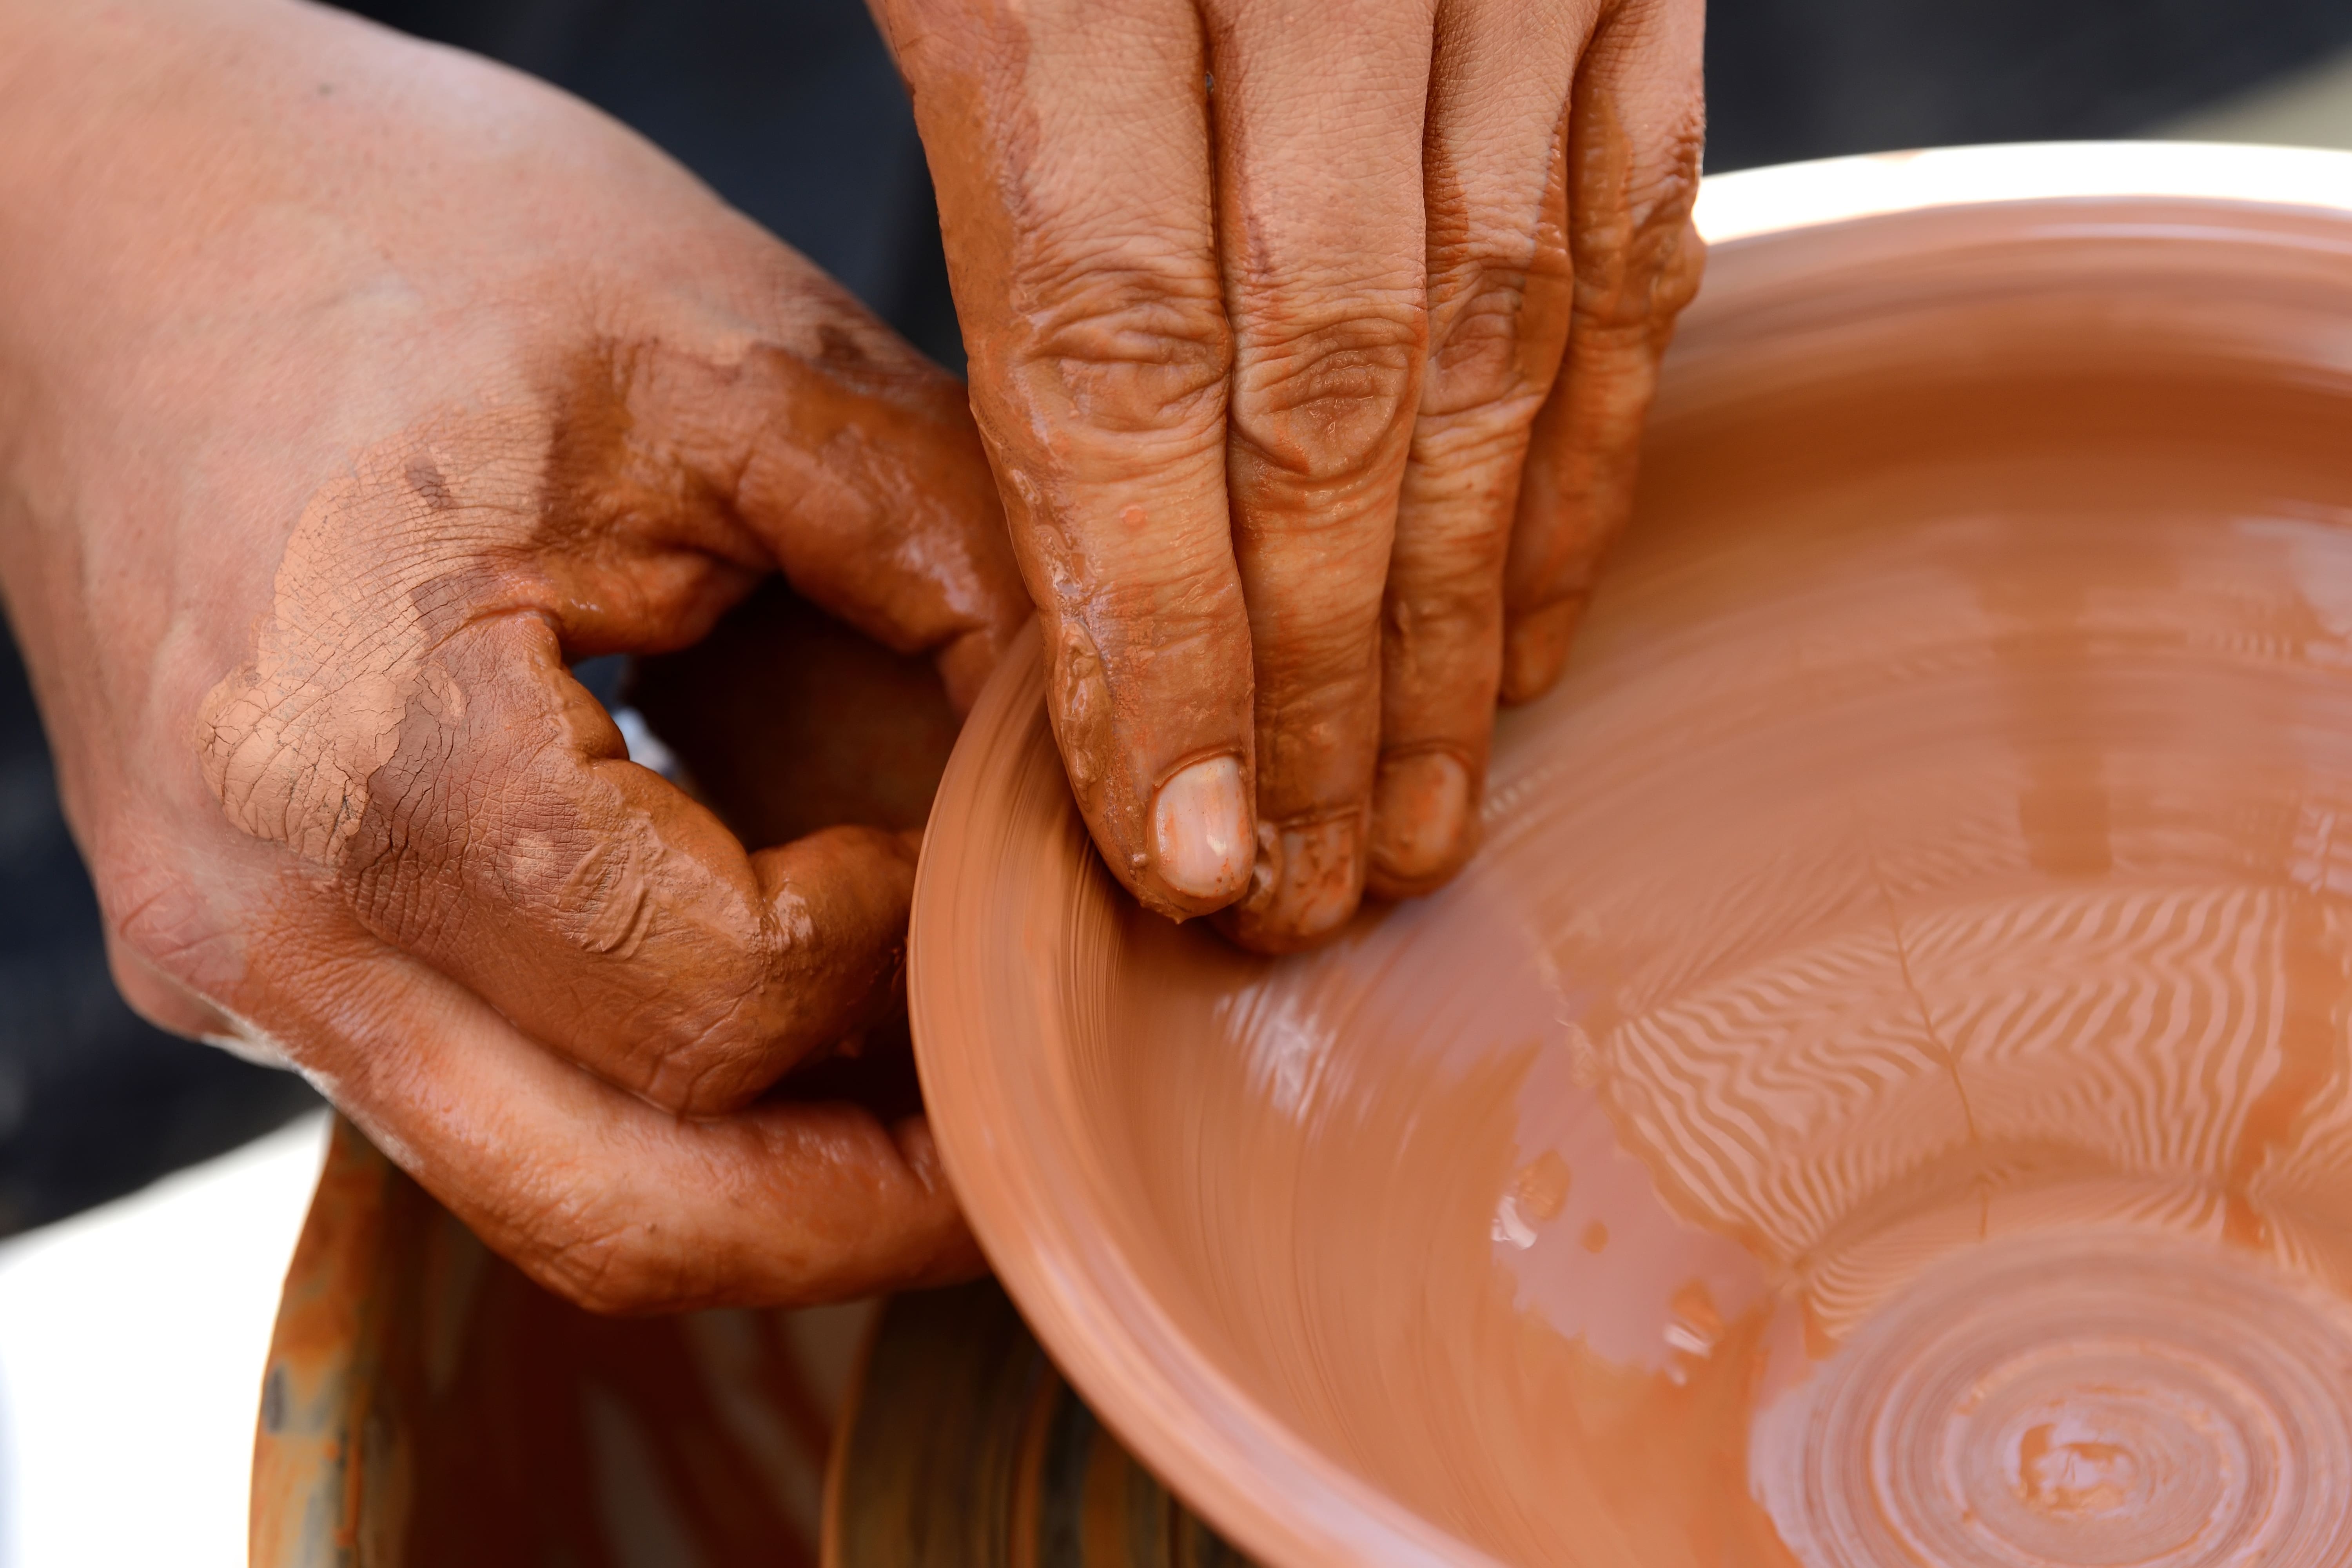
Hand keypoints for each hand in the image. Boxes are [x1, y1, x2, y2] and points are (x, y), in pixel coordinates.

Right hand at [0, 0, 1026, 1308]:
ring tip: (927, 1104)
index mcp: (363, 755)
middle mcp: (258, 920)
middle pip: (617, 1211)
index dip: (894, 960)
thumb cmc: (408, 235)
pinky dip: (658, 1101)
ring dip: (765, 1186)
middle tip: (1025, 1158)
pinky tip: (779, 1006)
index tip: (975, 864)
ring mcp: (229, 962)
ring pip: (549, 1197)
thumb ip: (954, 564)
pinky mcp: (242, 954)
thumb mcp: (732, 357)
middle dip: (858, 1214)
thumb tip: (1118, 759)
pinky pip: (485, 1104)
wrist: (116, 217)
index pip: (710, 1006)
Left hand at [875, 0, 1704, 949]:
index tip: (1182, 839)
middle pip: (1327, 406)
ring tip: (1428, 815)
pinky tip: (1543, 607)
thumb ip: (1011, 200)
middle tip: (1308, 888)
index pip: (1128, 373)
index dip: (1159, 635)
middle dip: (1317, 680)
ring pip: (1496, 349)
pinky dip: (1588, 444)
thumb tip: (1069, 539)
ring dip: (1466, 614)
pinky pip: (1626, 238)